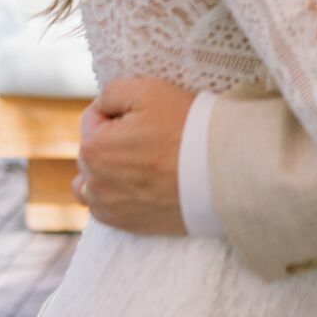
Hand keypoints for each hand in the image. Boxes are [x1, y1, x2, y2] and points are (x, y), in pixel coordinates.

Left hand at [75, 77, 195, 234]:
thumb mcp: (148, 90)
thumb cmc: (187, 129)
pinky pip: (108, 208)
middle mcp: (94, 183)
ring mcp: (110, 209)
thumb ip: (111, 92)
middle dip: (113, 141)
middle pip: (94, 150)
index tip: (147, 116)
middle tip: (151, 138)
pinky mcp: (129, 226)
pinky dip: (117, 196)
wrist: (223, 174)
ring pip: (93, 184)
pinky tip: (141, 186)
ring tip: (139, 164)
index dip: (120, 111)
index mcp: (93, 148)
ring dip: (107, 172)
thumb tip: (102, 106)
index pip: (93, 118)